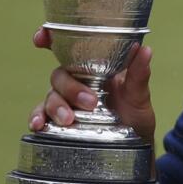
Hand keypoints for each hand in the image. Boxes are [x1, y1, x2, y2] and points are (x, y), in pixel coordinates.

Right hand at [28, 27, 156, 142]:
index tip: (41, 38)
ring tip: (69, 119)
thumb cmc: (136, 115)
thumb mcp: (139, 96)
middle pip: (60, 75)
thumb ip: (139, 74)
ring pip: (51, 96)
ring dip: (56, 106)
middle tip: (90, 102)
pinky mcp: (59, 122)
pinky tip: (38, 125)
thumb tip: (144, 49)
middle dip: (70, 88)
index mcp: (93, 67)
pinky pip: (42, 116)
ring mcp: (66, 102)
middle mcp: (76, 82)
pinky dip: (37, 118)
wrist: (135, 145)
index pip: (69, 48)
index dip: (51, 38)